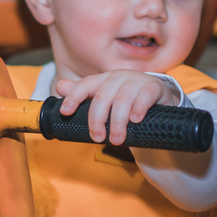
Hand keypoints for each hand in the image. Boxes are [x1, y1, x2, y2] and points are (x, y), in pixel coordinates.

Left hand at [55, 71, 178, 144]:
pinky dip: (139, 108)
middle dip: (97, 120)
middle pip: (102, 96)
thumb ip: (83, 96)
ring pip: (122, 100)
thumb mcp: (104, 102)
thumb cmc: (126, 105)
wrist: (157, 105)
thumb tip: (59, 86)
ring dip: (117, 122)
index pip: (85, 85)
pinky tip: (135, 120)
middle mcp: (118, 77)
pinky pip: (145, 95)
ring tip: (117, 140)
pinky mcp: (154, 87)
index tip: (65, 112)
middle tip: (98, 138)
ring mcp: (137, 80)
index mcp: (103, 80)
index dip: (73, 97)